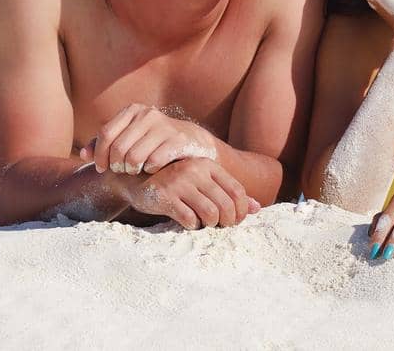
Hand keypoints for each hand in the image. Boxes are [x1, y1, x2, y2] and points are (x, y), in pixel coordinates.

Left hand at [80, 103, 217, 174]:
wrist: (191, 141)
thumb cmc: (152, 141)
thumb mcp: (128, 137)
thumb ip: (104, 144)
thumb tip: (83, 155)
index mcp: (133, 110)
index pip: (105, 134)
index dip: (99, 155)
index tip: (102, 168)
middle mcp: (148, 114)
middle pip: (118, 149)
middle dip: (116, 166)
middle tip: (122, 171)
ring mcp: (164, 126)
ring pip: (134, 157)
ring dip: (132, 170)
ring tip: (135, 170)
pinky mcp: (178, 140)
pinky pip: (153, 162)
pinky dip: (149, 170)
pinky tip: (152, 168)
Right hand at [119, 157, 258, 229]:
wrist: (136, 179)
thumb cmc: (175, 183)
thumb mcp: (203, 183)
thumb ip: (228, 193)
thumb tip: (257, 209)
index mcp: (209, 165)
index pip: (237, 191)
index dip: (240, 210)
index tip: (235, 221)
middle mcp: (196, 171)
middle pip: (226, 204)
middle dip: (227, 221)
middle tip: (220, 227)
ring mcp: (180, 182)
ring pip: (210, 213)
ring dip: (210, 225)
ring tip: (204, 224)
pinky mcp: (165, 196)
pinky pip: (188, 218)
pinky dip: (192, 226)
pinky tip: (187, 223)